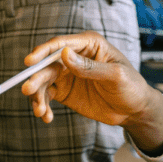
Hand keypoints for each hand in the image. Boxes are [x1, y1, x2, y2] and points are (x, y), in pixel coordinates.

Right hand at [20, 32, 162, 152]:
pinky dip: (43, 105)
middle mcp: (73, 57)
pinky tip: (46, 116)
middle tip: (28, 91)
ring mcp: (66, 74)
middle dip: (36, 78)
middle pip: (46, 64)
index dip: (42, 52)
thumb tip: (64, 54)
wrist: (134, 111)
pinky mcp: (63, 90)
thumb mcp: (115, 76)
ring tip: (40, 111)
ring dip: (37, 95)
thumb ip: (90, 66)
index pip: (59, 44)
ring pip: (42, 81)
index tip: (29, 62)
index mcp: (88, 45)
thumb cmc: (131, 87)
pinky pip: (46, 95)